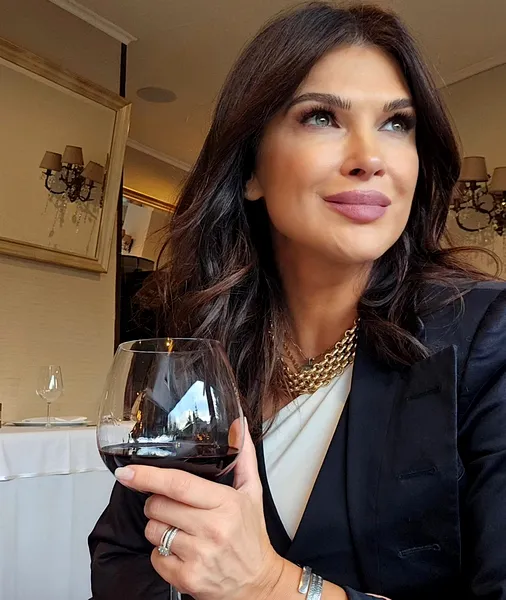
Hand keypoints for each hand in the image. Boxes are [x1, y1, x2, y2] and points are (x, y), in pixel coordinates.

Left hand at [115, 421, 283, 599]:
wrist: (258, 582)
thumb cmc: (251, 535)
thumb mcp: (252, 492)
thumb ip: (243, 456)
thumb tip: (240, 424)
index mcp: (226, 503)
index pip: (179, 485)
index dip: (149, 476)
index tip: (127, 472)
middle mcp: (213, 529)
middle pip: (158, 506)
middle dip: (156, 502)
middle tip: (172, 506)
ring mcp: (199, 556)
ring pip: (153, 531)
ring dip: (159, 528)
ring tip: (181, 530)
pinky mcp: (188, 579)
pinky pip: (155, 557)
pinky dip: (162, 554)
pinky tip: (181, 551)